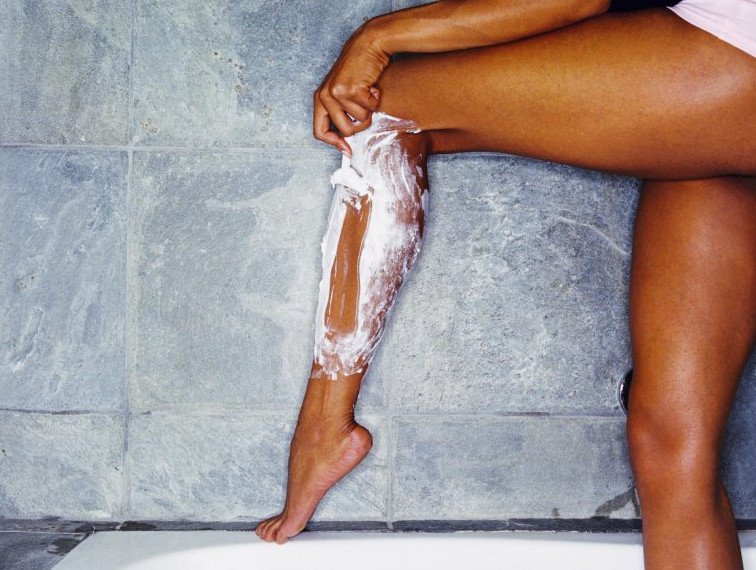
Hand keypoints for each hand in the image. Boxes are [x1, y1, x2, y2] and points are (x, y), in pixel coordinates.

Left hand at [314, 23, 390, 155]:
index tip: (346, 149)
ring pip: (360, 120)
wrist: (368, 44)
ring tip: (367, 91)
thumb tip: (345, 143)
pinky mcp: (352, 90)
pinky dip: (376, 99)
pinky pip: (370, 108)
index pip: (319, 131)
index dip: (333, 143)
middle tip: (365, 109)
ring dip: (370, 108)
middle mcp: (325, 96)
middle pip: (346, 130)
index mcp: (319, 98)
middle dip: (361, 124)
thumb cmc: (358, 68)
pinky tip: (372, 85)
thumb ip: (340, 113)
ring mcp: (338, 93)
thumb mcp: (342, 91)